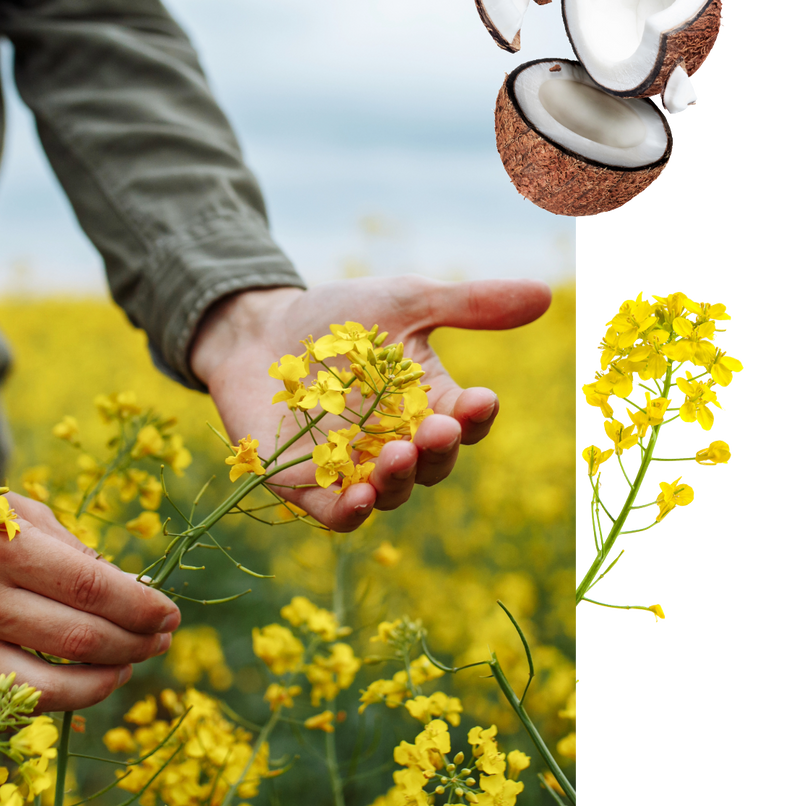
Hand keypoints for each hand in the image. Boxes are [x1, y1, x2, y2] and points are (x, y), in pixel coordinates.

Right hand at [0, 469, 180, 709]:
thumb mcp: (11, 504)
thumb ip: (69, 548)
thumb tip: (129, 587)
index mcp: (0, 545)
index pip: (93, 588)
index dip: (142, 606)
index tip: (169, 611)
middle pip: (80, 640)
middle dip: (136, 643)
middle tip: (160, 639)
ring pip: (48, 689)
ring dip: (102, 683)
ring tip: (125, 665)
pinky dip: (44, 708)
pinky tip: (70, 689)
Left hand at [190, 278, 551, 530]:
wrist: (260, 329)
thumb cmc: (339, 318)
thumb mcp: (405, 301)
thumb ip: (470, 304)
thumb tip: (546, 293)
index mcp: (431, 405)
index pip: (467, 422)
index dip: (476, 417)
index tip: (480, 401)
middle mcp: (399, 445)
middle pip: (433, 464)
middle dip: (438, 450)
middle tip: (435, 429)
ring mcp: (354, 470)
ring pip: (389, 492)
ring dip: (398, 480)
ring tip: (396, 455)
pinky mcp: (306, 486)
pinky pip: (335, 513)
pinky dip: (349, 512)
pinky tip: (356, 498)